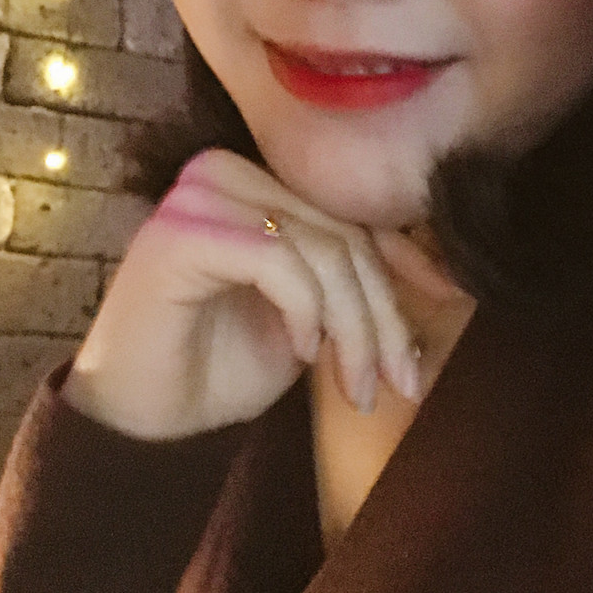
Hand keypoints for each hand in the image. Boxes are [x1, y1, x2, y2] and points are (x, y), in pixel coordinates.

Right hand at [62, 149, 426, 439]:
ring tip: (356, 387)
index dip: (407, 261)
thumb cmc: (219, 367)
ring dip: (354, 328)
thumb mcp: (310, 320)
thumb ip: (354, 286)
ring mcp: (199, 195)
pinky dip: (305, 311)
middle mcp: (225, 171)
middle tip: (400, 382)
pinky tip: (302, 353)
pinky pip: (278, 261)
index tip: (449, 303)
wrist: (144, 420)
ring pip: (322, 250)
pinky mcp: (182, 232)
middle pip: (343, 234)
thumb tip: (444, 280)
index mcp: (255, 181)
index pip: (350, 215)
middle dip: (382, 316)